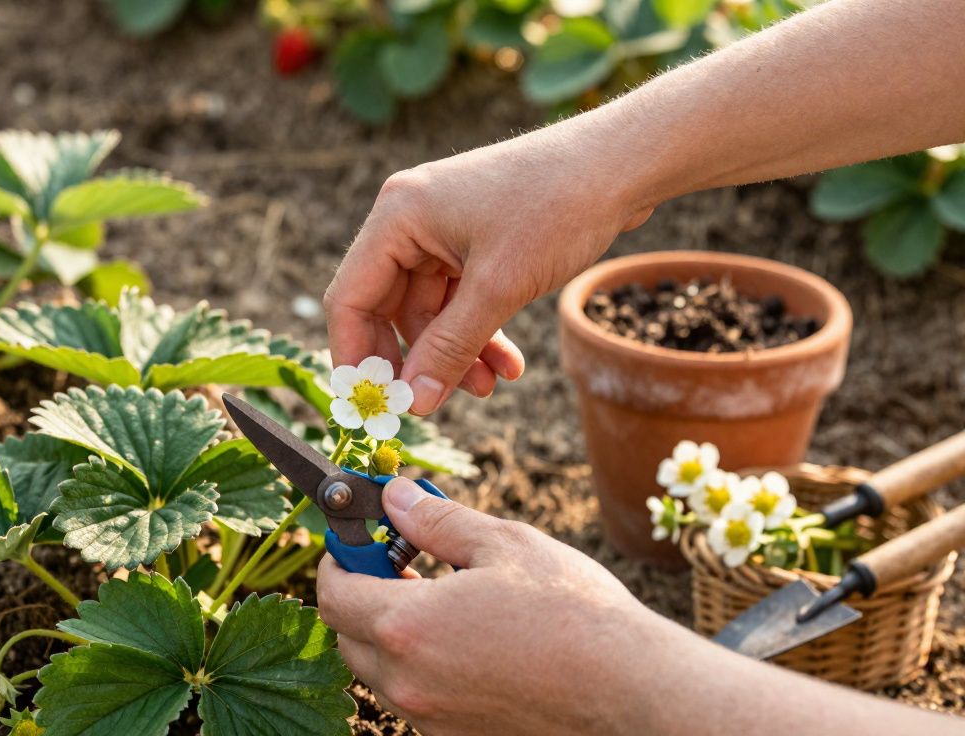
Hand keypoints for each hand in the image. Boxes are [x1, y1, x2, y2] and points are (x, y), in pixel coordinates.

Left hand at [316, 476, 660, 734]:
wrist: (632, 692)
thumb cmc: (575, 614)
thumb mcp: (505, 545)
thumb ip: (438, 522)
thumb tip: (397, 498)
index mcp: (408, 626)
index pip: (332, 593)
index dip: (339, 560)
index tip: (358, 540)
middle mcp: (408, 682)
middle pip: (347, 636)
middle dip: (362, 595)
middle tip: (403, 565)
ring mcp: (431, 719)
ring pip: (380, 672)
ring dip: (391, 635)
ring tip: (444, 604)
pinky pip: (416, 701)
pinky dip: (423, 670)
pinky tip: (470, 645)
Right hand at [323, 129, 653, 414]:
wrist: (622, 164)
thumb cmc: (558, 206)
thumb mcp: (499, 287)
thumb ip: (450, 347)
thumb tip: (414, 403)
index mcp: (397, 217)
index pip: (350, 298)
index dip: (357, 356)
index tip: (376, 405)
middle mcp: (410, 221)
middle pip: (389, 309)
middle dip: (418, 360)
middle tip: (435, 404)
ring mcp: (443, 231)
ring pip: (430, 312)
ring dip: (456, 353)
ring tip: (491, 387)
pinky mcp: (474, 241)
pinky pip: (460, 300)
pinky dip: (479, 334)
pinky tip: (509, 365)